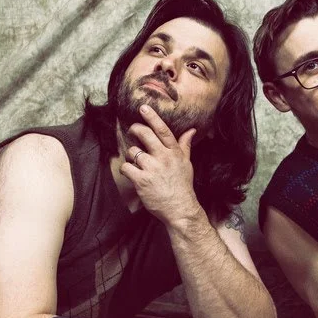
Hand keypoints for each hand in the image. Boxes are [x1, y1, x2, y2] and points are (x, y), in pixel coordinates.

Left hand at [119, 105, 202, 225]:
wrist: (180, 209)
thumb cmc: (183, 186)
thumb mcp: (187, 164)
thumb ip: (185, 146)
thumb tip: (191, 130)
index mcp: (174, 153)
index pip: (162, 130)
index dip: (152, 118)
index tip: (143, 108)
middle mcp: (163, 158)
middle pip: (145, 135)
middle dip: (135, 130)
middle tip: (132, 131)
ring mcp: (152, 169)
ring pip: (133, 151)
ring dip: (131, 155)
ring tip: (135, 162)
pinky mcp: (141, 180)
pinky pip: (126, 167)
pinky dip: (126, 169)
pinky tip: (131, 173)